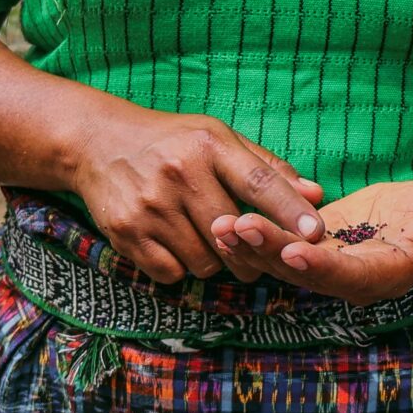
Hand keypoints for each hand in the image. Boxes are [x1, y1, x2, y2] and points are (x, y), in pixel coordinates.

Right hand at [60, 108, 323, 284]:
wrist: (97, 142)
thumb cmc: (172, 141)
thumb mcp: (218, 139)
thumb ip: (268, 168)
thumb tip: (316, 195)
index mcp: (209, 145)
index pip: (260, 182)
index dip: (290, 210)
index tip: (316, 234)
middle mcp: (180, 172)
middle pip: (236, 235)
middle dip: (252, 252)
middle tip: (250, 251)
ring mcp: (151, 204)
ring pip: (206, 262)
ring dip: (212, 260)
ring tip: (201, 236)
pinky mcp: (127, 231)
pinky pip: (173, 273)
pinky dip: (179, 266)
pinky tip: (172, 242)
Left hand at [208, 176, 412, 306]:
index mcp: (380, 277)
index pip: (345, 277)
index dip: (319, 267)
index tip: (293, 251)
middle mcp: (346, 281)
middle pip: (301, 272)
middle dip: (267, 251)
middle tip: (236, 227)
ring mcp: (325, 268)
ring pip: (279, 264)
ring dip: (249, 246)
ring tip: (218, 223)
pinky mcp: (310, 250)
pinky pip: (274, 248)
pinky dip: (250, 237)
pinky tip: (221, 220)